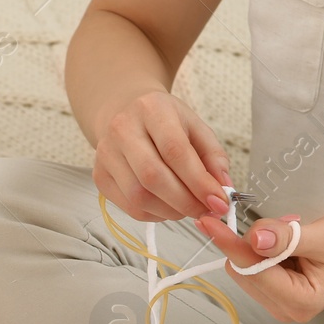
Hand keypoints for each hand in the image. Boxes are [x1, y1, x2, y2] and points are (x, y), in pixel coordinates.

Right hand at [93, 90, 232, 222]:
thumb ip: (213, 156)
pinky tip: (167, 206)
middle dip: (185, 202)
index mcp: (151, 109)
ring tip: (187, 207)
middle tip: (205, 211)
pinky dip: (155, 214)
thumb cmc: (162, 120)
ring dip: (170, 211)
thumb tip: (223, 188)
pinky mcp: (100, 177)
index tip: (218, 201)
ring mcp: (106, 155)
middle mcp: (122, 130)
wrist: (124, 111)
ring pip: (139, 198)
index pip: (175, 151)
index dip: (198, 181)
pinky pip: (130, 208)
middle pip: (153, 177)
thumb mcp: (194, 126)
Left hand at [194, 209, 323, 322]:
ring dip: (264, 243)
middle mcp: (287, 309)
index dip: (231, 243)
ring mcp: (283, 302)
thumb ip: (286, 238)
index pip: (251, 271)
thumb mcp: (323, 235)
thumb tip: (254, 238)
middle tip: (287, 225)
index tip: (208, 221)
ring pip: (248, 267)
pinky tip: (295, 238)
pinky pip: (259, 264)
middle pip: (243, 272)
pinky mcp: (282, 290)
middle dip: (254, 243)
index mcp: (298, 302)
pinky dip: (269, 245)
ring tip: (297, 233)